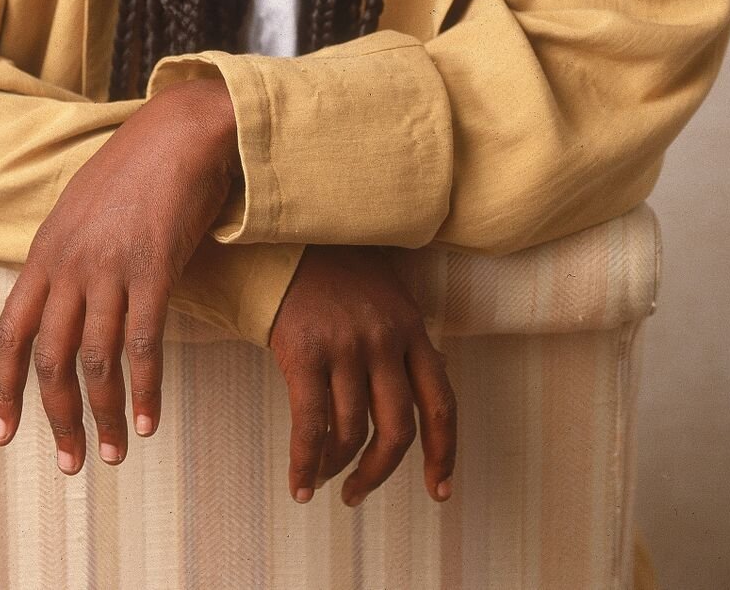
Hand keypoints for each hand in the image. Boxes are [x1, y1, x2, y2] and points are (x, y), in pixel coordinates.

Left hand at [0, 77, 238, 473]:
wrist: (182, 129)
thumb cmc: (138, 167)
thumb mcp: (84, 209)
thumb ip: (68, 255)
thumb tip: (61, 300)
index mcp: (45, 251)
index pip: (9, 333)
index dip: (3, 389)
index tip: (1, 436)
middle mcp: (69, 263)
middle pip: (50, 358)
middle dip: (56, 418)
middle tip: (70, 463)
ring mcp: (110, 266)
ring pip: (95, 360)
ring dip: (104, 415)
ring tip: (112, 454)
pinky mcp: (153, 267)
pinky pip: (143, 342)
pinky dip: (145, 388)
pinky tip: (150, 421)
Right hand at [268, 243, 456, 508]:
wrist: (285, 237)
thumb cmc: (335, 268)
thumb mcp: (386, 295)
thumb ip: (407, 337)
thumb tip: (432, 381)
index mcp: (412, 327)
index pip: (441, 403)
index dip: (443, 453)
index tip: (439, 491)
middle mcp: (385, 339)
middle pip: (398, 428)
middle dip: (380, 472)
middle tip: (359, 493)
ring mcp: (346, 346)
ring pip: (353, 432)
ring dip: (338, 468)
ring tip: (324, 478)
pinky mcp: (305, 353)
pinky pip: (311, 426)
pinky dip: (306, 464)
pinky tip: (300, 486)